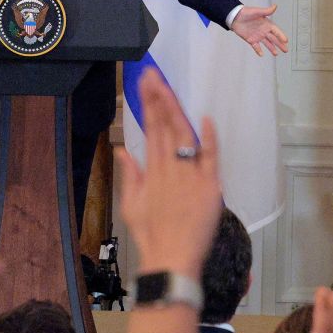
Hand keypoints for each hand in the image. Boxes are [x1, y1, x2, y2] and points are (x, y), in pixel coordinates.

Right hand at [116, 68, 221, 279]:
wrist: (170, 258)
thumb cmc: (150, 235)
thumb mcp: (131, 204)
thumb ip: (130, 174)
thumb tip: (122, 151)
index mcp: (151, 172)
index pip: (150, 130)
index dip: (148, 105)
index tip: (145, 84)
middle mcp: (170, 169)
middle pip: (165, 126)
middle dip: (159, 98)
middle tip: (153, 75)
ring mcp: (190, 176)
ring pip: (184, 135)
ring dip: (177, 110)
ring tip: (168, 87)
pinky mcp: (209, 187)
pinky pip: (210, 158)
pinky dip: (209, 138)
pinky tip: (205, 118)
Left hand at [230, 4, 287, 56]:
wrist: (234, 17)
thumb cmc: (245, 12)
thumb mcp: (256, 11)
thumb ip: (266, 11)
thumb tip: (275, 6)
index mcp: (267, 24)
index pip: (276, 31)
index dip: (281, 36)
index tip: (286, 41)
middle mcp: (264, 31)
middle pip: (274, 39)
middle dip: (280, 44)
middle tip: (286, 50)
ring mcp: (257, 36)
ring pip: (267, 43)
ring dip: (271, 48)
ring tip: (276, 54)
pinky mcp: (250, 39)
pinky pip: (255, 46)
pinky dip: (258, 50)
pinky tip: (261, 54)